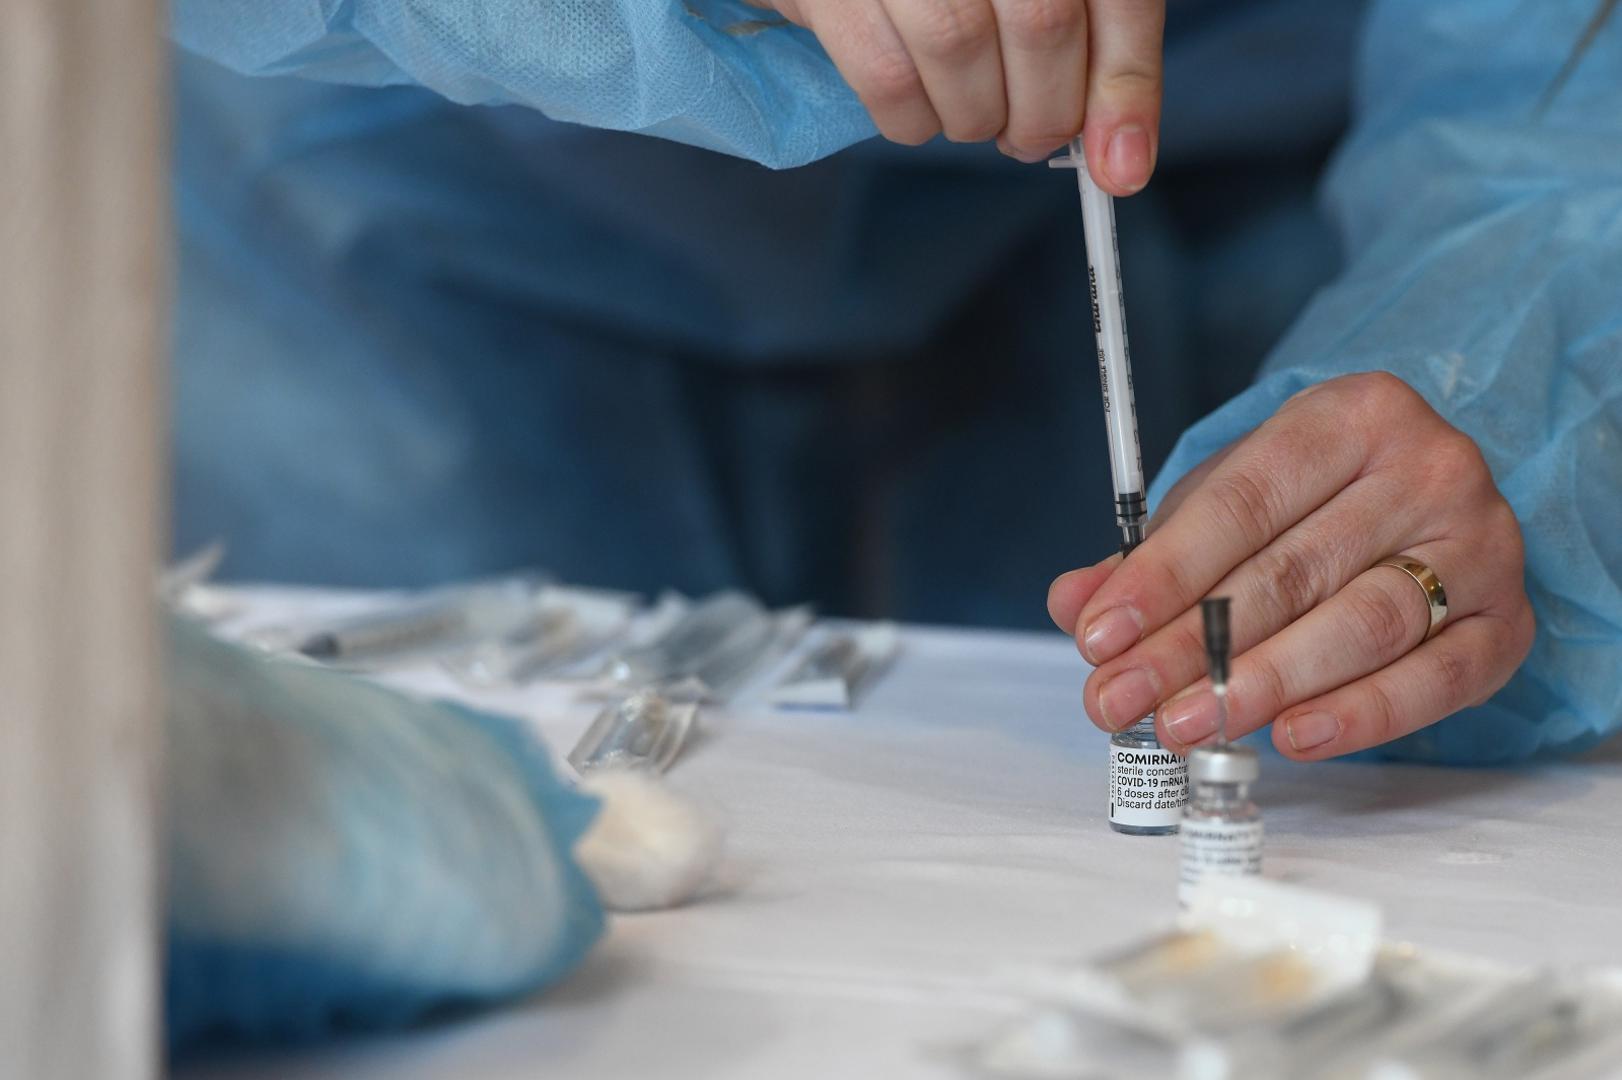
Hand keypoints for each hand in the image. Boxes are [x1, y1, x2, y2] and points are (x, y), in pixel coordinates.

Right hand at [751, 0, 1164, 190]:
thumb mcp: (1037, 0)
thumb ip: (1098, 60)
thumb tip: (1122, 165)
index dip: (1124, 85)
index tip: (1118, 164)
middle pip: (1041, 22)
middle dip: (1044, 113)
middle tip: (1028, 137)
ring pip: (959, 47)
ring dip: (977, 118)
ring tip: (974, 113)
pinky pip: (885, 76)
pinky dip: (914, 122)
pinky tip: (922, 111)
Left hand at [1047, 372, 1534, 758]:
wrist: (1432, 497)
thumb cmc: (1315, 499)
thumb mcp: (1231, 498)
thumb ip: (1152, 553)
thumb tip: (1073, 604)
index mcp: (1353, 415)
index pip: (1243, 502)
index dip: (1163, 575)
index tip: (1098, 635)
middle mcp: (1430, 469)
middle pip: (1290, 573)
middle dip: (1190, 646)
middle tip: (1118, 701)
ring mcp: (1481, 545)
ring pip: (1360, 625)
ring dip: (1260, 685)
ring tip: (1185, 724)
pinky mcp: (1508, 622)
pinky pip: (1433, 680)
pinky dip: (1360, 714)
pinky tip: (1288, 736)